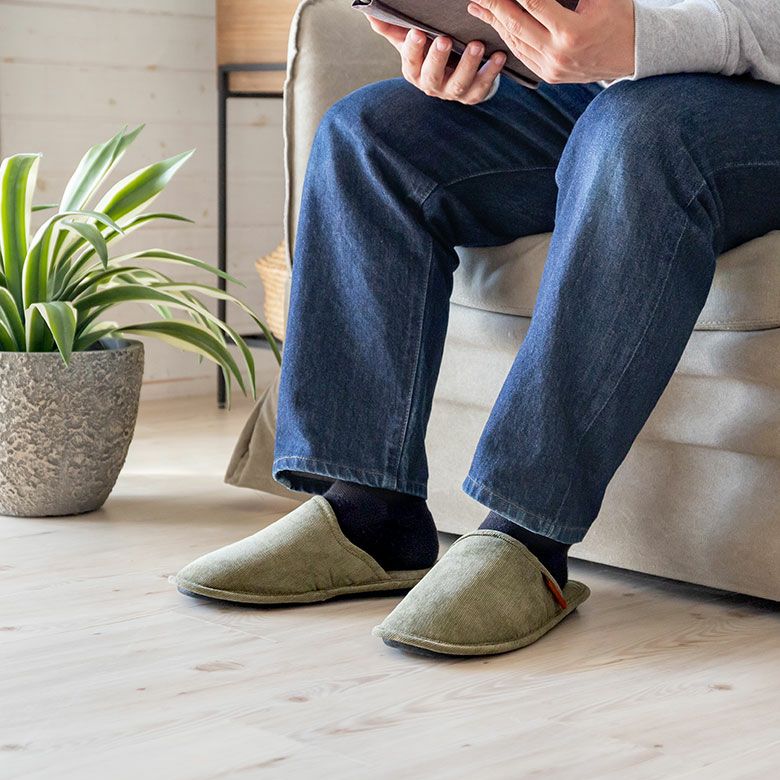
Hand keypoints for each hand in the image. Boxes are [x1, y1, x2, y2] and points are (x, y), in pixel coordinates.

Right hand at [366, 17, 505, 103]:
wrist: (455, 74)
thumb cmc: (431, 54)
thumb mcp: (412, 42)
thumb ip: (394, 30)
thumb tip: (371, 16)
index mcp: (414, 72)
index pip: (410, 62)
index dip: (412, 49)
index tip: (416, 32)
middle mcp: (432, 85)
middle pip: (432, 76)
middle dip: (437, 58)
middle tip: (444, 39)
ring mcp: (453, 92)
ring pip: (459, 83)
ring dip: (469, 64)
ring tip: (477, 45)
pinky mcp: (473, 95)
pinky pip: (482, 87)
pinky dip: (492, 73)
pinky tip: (499, 57)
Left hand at [466, 0, 634, 82]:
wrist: (634, 54)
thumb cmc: (620, 16)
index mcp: (571, 32)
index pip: (534, 3)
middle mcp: (557, 54)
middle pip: (516, 24)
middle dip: (494, 4)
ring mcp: (551, 68)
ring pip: (515, 41)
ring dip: (494, 21)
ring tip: (478, 6)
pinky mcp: (548, 75)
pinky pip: (522, 54)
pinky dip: (508, 37)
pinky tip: (496, 24)